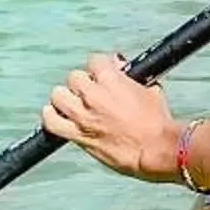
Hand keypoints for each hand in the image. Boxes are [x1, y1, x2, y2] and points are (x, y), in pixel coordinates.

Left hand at [42, 51, 183, 181]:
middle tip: (92, 92)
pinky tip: (56, 115)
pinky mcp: (79, 135)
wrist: (155, 150)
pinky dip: (51, 117)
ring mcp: (83, 115)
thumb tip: (128, 77)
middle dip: (84, 83)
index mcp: (112, 80)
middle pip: (74, 77)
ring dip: (65, 97)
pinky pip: (52, 123)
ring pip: (58, 95)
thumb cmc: (157, 124)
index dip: (100, 66)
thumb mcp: (151, 91)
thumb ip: (135, 81)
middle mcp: (93, 95)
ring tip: (73, 103)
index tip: (105, 73)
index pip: (94, 60)